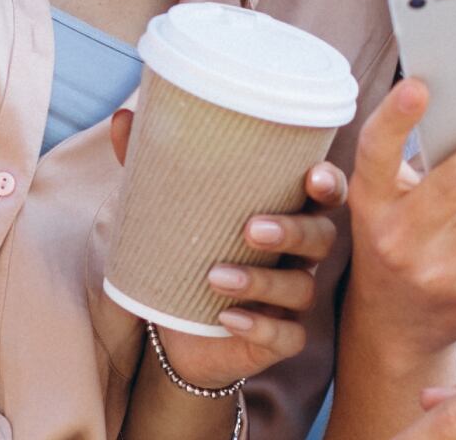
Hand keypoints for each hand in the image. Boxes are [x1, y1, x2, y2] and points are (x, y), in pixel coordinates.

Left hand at [110, 108, 348, 390]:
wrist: (177, 329)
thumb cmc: (189, 251)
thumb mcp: (170, 208)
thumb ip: (153, 165)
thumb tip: (125, 116)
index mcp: (286, 212)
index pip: (325, 194)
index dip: (329, 184)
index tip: (313, 176)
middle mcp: (299, 255)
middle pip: (321, 237)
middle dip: (293, 230)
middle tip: (251, 228)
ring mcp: (292, 300)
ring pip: (300, 288)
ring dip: (262, 282)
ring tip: (215, 277)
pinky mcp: (279, 339)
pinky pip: (285, 336)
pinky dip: (259, 327)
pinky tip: (227, 318)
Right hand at [343, 79, 455, 365]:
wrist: (397, 327)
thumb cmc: (399, 235)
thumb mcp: (388, 202)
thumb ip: (422, 161)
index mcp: (372, 201)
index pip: (375, 153)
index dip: (395, 119)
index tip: (419, 85)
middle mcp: (399, 238)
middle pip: (454, 186)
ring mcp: (440, 271)